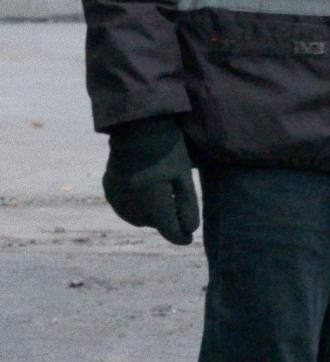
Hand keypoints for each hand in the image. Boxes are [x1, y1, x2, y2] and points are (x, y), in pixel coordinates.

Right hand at [103, 117, 199, 244]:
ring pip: (138, 217)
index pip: (170, 231)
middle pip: (154, 224)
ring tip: (160, 188)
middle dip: (166, 217)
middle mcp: (131, 205)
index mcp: (154, 202)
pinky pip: (125, 206)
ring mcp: (117, 198)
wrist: (136, 124)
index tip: (189, 238)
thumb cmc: (167, 148)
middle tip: (175, 196)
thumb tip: (189, 232)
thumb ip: (187, 206)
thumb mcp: (183, 175)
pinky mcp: (108, 188)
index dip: (182, 236)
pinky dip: (136, 202)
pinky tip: (144, 185)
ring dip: (150, 212)